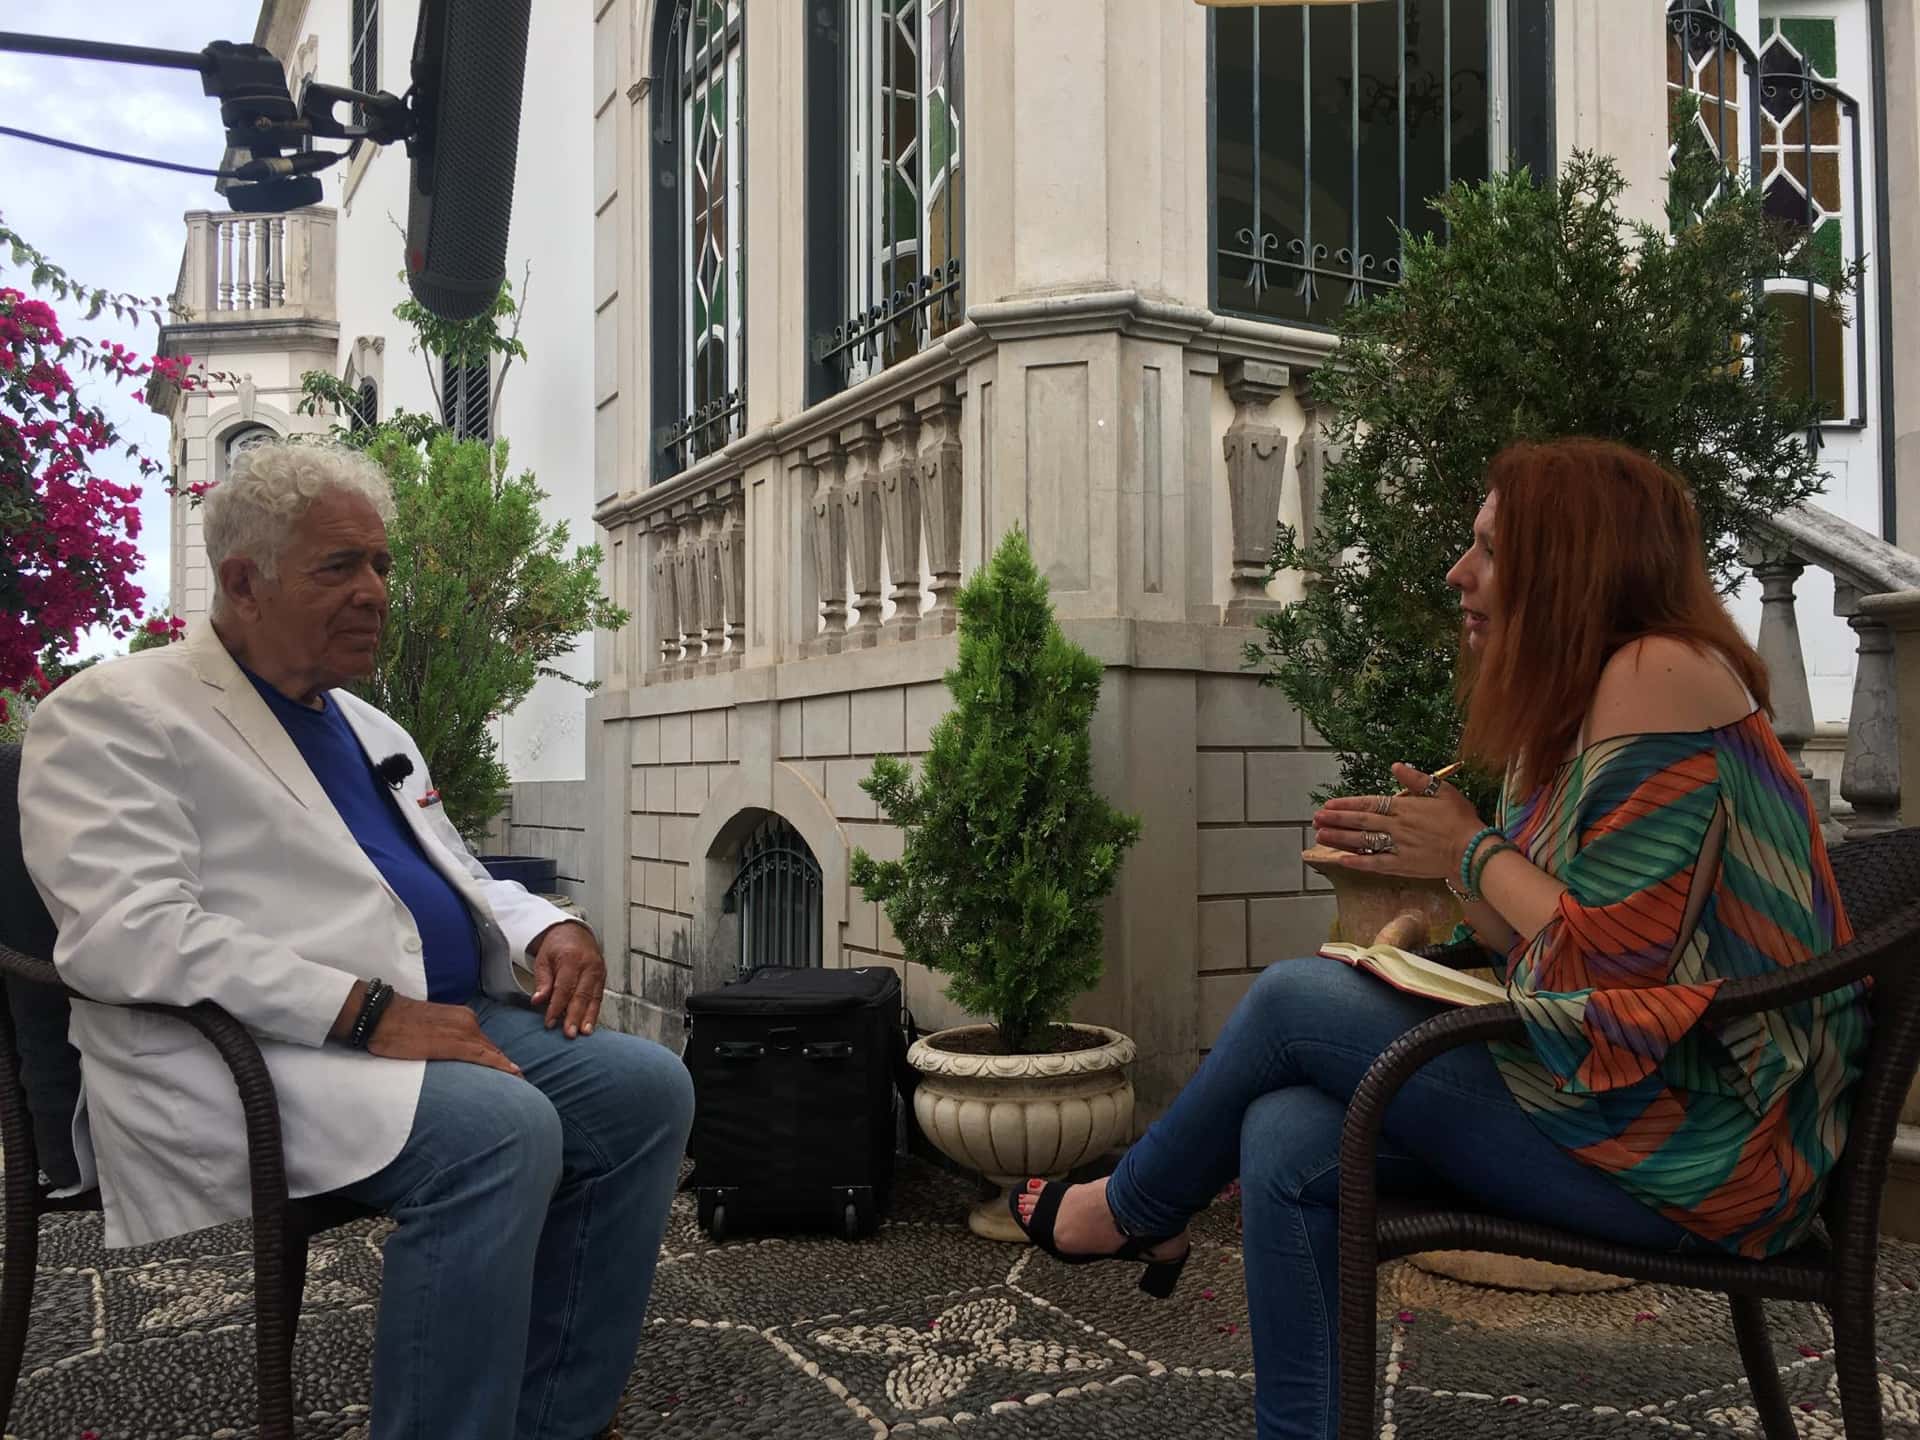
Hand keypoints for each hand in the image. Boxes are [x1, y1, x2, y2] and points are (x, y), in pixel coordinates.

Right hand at [361, 992, 521, 1075]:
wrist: (381, 1016)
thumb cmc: (397, 1024)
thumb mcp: (428, 1028)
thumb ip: (444, 1037)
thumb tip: (448, 1052)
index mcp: (461, 1017)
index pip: (482, 1041)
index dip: (496, 1056)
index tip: (508, 1068)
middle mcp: (467, 1021)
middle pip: (489, 1047)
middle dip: (502, 1062)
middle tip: (519, 1077)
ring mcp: (463, 1031)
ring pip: (490, 1052)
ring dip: (505, 1066)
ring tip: (519, 1079)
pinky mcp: (454, 1044)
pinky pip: (483, 1057)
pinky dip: (500, 1065)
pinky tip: (512, 1073)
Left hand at [529, 921, 605, 1037]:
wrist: (574, 931)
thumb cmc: (557, 946)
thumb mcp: (543, 960)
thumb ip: (542, 981)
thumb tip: (538, 1000)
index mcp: (571, 958)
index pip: (564, 987)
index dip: (557, 1007)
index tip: (550, 1022)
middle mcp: (588, 965)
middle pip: (581, 995)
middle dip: (575, 1016)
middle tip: (569, 1033)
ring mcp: (598, 970)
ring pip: (593, 998)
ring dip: (588, 1017)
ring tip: (584, 1032)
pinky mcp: (603, 977)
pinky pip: (599, 997)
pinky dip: (594, 1012)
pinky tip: (590, 1024)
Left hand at [1313, 764, 1484, 881]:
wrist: (1473, 850)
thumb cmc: (1461, 819)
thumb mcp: (1442, 791)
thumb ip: (1417, 779)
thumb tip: (1396, 766)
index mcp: (1404, 808)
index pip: (1369, 804)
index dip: (1347, 804)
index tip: (1328, 804)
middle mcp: (1397, 827)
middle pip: (1360, 822)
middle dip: (1336, 820)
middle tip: (1316, 818)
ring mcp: (1398, 847)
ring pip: (1363, 842)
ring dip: (1340, 839)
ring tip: (1320, 835)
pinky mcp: (1403, 865)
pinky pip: (1375, 863)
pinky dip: (1357, 862)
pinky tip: (1342, 859)